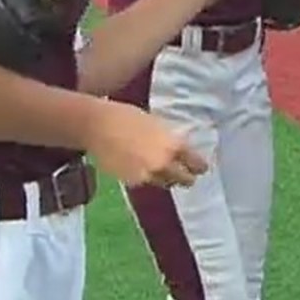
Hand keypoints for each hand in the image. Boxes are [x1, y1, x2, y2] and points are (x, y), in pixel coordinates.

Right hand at [87, 103, 208, 187]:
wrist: (98, 126)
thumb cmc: (126, 116)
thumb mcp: (156, 124)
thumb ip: (169, 139)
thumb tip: (179, 150)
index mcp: (173, 145)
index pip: (196, 163)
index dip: (200, 166)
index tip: (201, 167)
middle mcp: (164, 163)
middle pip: (185, 179)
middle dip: (188, 177)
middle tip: (188, 175)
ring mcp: (148, 175)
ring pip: (166, 183)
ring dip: (168, 179)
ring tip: (166, 172)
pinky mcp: (133, 182)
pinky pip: (147, 182)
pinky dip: (148, 178)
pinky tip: (143, 168)